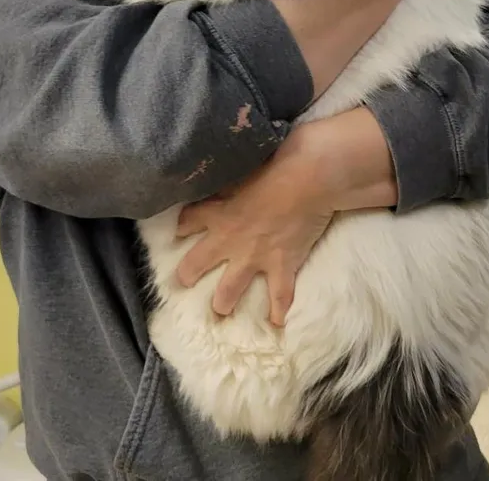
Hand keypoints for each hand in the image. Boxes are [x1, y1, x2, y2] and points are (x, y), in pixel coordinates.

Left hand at [175, 108, 396, 325]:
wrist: (308, 178)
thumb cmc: (275, 164)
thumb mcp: (242, 167)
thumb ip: (227, 180)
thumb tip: (216, 171)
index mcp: (218, 212)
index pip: (189, 220)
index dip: (183, 226)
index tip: (179, 230)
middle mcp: (229, 239)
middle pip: (197, 263)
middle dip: (187, 274)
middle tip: (182, 281)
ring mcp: (254, 257)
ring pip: (229, 288)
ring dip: (223, 301)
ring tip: (221, 310)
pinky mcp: (281, 265)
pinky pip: (279, 296)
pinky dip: (279, 311)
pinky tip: (277, 325)